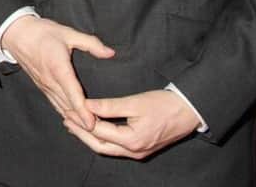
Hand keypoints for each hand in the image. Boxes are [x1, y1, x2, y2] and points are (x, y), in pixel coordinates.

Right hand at [2, 15, 114, 129]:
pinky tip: (72, 120)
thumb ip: (91, 44)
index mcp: (58, 67)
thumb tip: (110, 53)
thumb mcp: (68, 33)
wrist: (17, 34)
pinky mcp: (41, 86)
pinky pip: (54, 103)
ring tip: (88, 130)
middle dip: (82, 120)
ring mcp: (45, 85)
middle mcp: (51, 80)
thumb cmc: (42, 32)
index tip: (91, 124)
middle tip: (99, 131)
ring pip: (60, 107)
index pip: (72, 93)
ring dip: (73, 119)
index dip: (82, 110)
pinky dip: (64, 113)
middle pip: (68, 105)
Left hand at [64, 90, 199, 158]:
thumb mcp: (135, 102)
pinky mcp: (142, 149)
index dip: (81, 120)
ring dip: (90, 137)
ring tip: (75, 124)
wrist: (190, 111)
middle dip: (81, 133)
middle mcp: (134, 151)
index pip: (98, 131)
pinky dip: (102, 138)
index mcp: (132, 140)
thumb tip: (86, 105)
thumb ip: (109, 106)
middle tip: (66, 119)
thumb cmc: (165, 104)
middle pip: (99, 146)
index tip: (68, 109)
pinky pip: (116, 147)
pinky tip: (95, 128)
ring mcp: (138, 152)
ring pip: (107, 148)